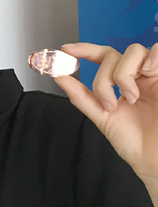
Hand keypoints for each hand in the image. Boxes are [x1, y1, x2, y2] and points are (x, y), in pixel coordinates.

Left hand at [55, 42, 157, 182]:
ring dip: (123, 74)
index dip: (85, 50)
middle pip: (113, 56)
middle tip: (110, 104)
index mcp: (121, 85)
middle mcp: (137, 76)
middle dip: (104, 79)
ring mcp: (153, 75)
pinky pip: (157, 50)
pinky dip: (149, 58)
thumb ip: (81, 96)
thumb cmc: (133, 141)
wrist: (154, 156)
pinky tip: (148, 73)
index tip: (66, 50)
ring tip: (131, 98)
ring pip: (133, 52)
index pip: (103, 58)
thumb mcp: (102, 116)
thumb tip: (59, 76)